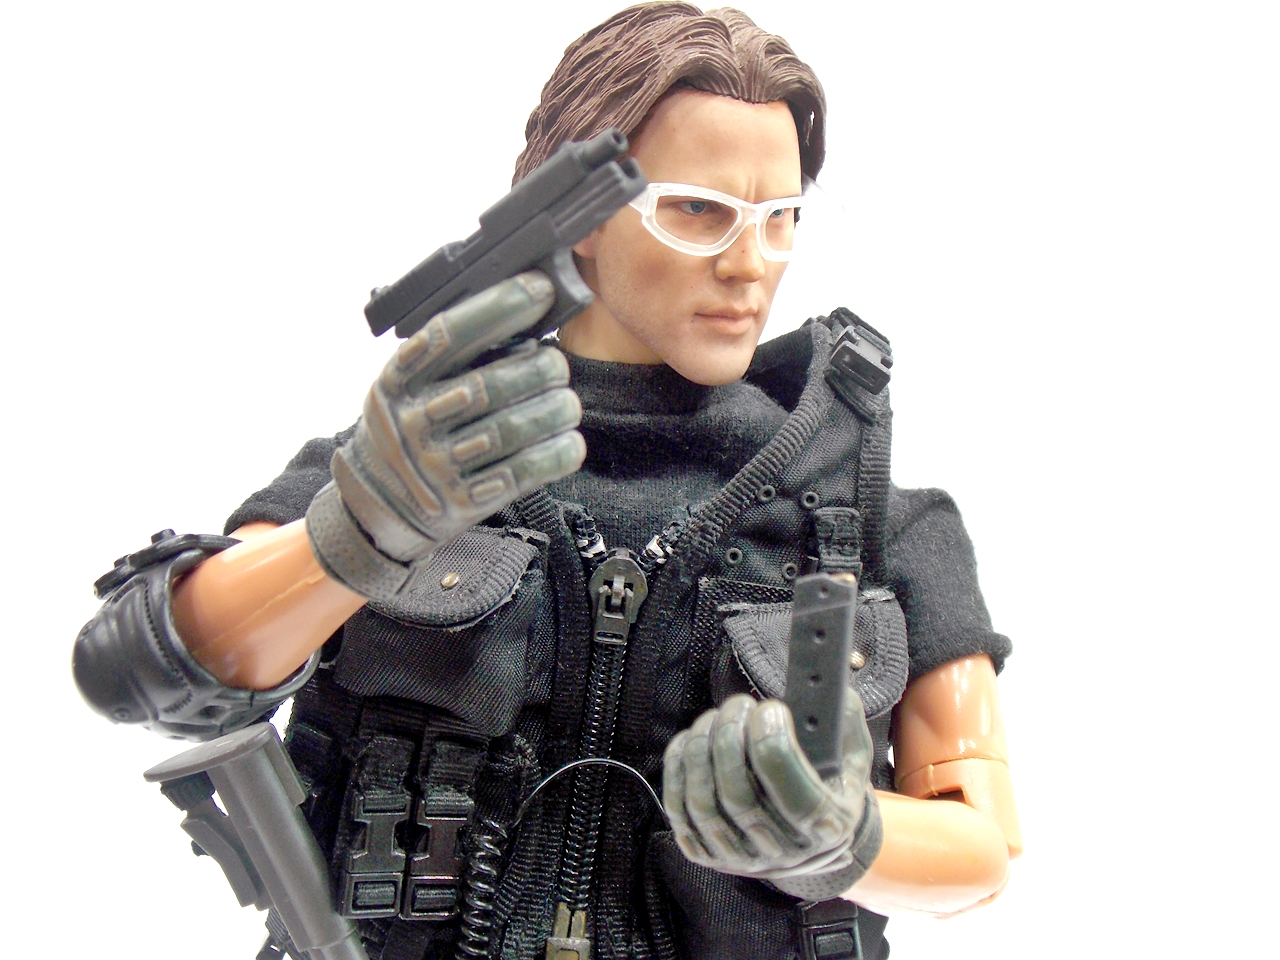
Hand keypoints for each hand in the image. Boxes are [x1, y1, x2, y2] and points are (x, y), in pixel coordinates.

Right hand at [306, 271, 584, 599]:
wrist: (379, 500)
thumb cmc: (411, 425)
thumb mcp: (409, 383)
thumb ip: (453, 355)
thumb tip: (526, 315)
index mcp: (400, 379)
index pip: (450, 333)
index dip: (499, 307)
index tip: (540, 290)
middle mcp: (414, 420)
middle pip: (490, 385)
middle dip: (539, 369)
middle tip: (558, 365)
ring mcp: (438, 464)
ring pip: (512, 429)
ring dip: (554, 411)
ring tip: (567, 403)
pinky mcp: (463, 499)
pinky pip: (521, 473)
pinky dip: (555, 454)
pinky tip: (569, 441)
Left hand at [662, 692, 881, 899]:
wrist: (807, 842)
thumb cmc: (828, 791)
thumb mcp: (852, 761)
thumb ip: (845, 726)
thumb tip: (832, 690)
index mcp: (826, 829)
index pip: (797, 798)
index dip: (776, 748)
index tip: (770, 709)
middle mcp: (781, 853)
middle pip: (740, 798)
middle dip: (731, 739)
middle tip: (738, 704)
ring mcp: (739, 858)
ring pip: (704, 804)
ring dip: (701, 749)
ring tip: (714, 717)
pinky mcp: (707, 854)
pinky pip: (679, 812)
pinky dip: (678, 770)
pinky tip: (690, 741)